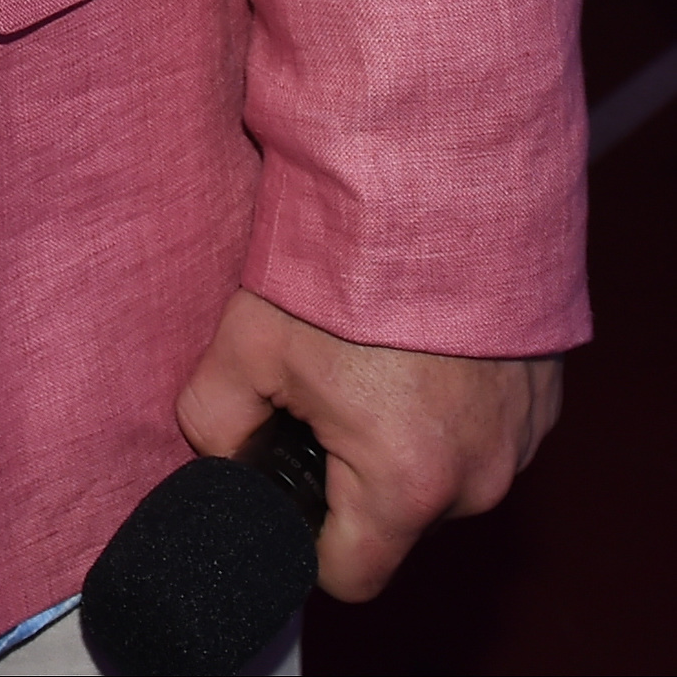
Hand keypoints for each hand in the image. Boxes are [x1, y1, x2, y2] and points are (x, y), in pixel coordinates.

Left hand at [176, 288, 561, 600]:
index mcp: (404, 485)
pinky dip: (450, 402)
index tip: (286, 482)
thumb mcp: (246, 342)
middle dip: (353, 468)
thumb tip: (219, 452)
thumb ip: (214, 419)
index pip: (349, 572)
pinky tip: (418, 342)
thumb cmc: (341, 267)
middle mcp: (477, 480)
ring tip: (372, 352)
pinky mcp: (543, 402)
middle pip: (396, 516)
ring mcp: (519, 442)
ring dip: (406, 431)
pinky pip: (483, 432)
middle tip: (323, 386)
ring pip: (442, 471)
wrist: (434, 186)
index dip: (305, 537)